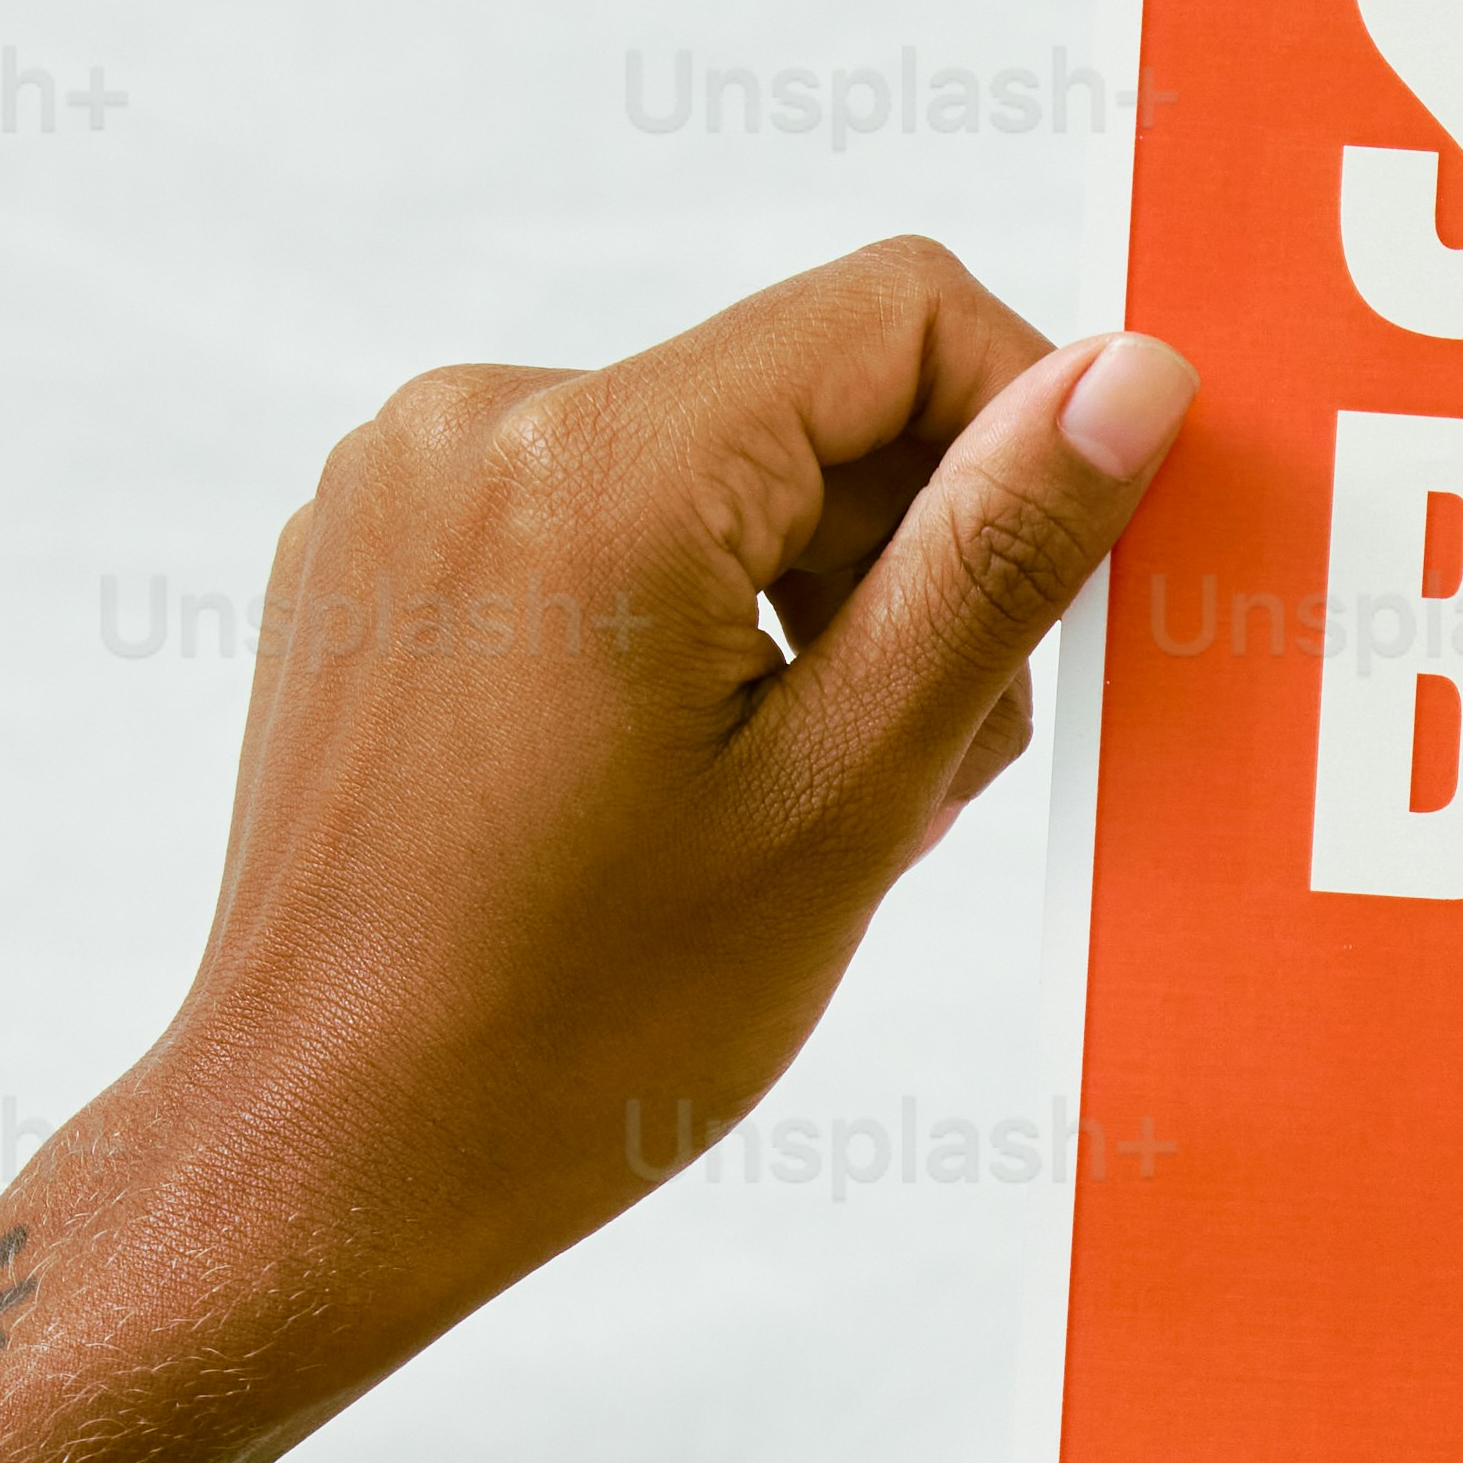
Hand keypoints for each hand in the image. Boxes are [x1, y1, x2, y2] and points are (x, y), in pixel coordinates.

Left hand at [158, 241, 1191, 1382]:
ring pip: (710, 463)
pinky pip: (593, 516)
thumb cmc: (586, 1024)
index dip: (1027, 429)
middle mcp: (480, 422)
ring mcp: (403, 481)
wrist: (332, 1150)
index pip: (900, 312)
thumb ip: (997, 561)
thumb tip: (1130, 377)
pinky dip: (684, 619)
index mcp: (604, 465)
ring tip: (801, 804)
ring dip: (807, 605)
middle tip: (924, 771)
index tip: (1054, 600)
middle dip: (912, 558)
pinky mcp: (370, 552)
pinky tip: (683, 786)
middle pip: (805, 393)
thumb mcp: (850, 793)